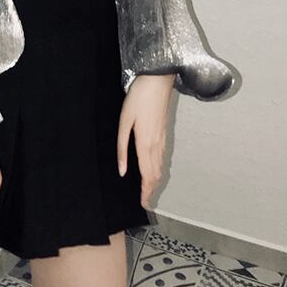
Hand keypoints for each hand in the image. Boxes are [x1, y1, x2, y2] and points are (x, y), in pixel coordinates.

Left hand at [117, 73, 174, 209]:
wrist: (157, 81)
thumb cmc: (138, 99)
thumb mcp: (124, 122)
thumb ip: (122, 147)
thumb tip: (122, 171)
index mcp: (145, 144)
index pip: (147, 175)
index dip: (146, 192)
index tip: (143, 204)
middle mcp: (156, 145)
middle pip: (156, 174)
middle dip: (151, 189)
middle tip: (145, 202)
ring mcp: (162, 139)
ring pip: (160, 167)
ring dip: (155, 180)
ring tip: (148, 190)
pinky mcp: (163, 132)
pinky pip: (162, 157)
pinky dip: (159, 169)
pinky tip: (154, 170)